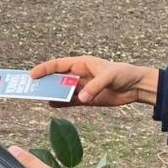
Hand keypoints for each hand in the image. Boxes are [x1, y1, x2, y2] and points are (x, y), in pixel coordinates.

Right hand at [30, 56, 158, 107]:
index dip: (44, 69)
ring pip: (62, 90)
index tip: (32, 75)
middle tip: (31, 88)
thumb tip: (81, 98)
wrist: (137, 87)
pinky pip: (71, 101)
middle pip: (57, 78)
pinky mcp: (88, 99)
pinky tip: (52, 104)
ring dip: (51, 93)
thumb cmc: (124, 74)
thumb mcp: (109, 77)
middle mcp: (80, 75)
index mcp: (82, 63)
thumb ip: (94, 87)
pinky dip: (61, 103)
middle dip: (44, 82)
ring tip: (38, 97)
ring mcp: (83, 87)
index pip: (58, 65)